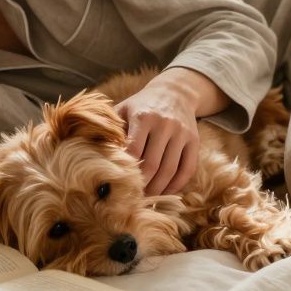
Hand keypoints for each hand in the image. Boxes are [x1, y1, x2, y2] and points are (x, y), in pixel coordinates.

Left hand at [115, 78, 199, 195]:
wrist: (175, 92)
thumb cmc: (142, 105)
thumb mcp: (124, 109)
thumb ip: (111, 130)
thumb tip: (96, 156)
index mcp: (143, 116)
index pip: (133, 150)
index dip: (127, 170)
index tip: (118, 184)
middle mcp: (165, 124)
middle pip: (152, 164)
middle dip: (141, 185)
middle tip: (132, 198)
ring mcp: (181, 133)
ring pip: (170, 169)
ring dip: (158, 189)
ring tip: (147, 199)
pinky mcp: (194, 141)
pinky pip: (188, 169)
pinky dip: (177, 185)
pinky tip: (165, 192)